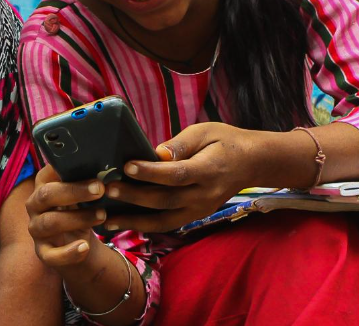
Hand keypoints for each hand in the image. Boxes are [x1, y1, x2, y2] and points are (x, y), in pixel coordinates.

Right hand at [24, 164, 108, 268]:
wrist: (76, 242)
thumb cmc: (79, 208)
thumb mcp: (81, 193)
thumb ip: (86, 179)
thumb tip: (106, 166)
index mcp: (43, 185)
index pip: (47, 173)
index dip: (66, 170)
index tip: (90, 168)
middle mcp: (34, 205)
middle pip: (47, 195)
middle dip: (74, 191)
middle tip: (100, 189)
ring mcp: (36, 229)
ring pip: (50, 222)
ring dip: (78, 218)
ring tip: (102, 215)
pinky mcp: (43, 252)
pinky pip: (51, 255)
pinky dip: (68, 252)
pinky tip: (85, 247)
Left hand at [104, 123, 257, 232]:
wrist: (252, 163)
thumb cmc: (224, 142)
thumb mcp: (205, 132)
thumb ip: (180, 144)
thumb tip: (155, 153)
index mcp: (208, 170)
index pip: (176, 174)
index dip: (151, 172)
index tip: (127, 166)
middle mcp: (204, 195)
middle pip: (165, 200)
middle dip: (134, 196)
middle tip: (108, 189)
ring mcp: (200, 210)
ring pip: (163, 221)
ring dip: (134, 220)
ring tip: (106, 218)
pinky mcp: (194, 216)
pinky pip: (167, 225)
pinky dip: (144, 226)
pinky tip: (122, 223)